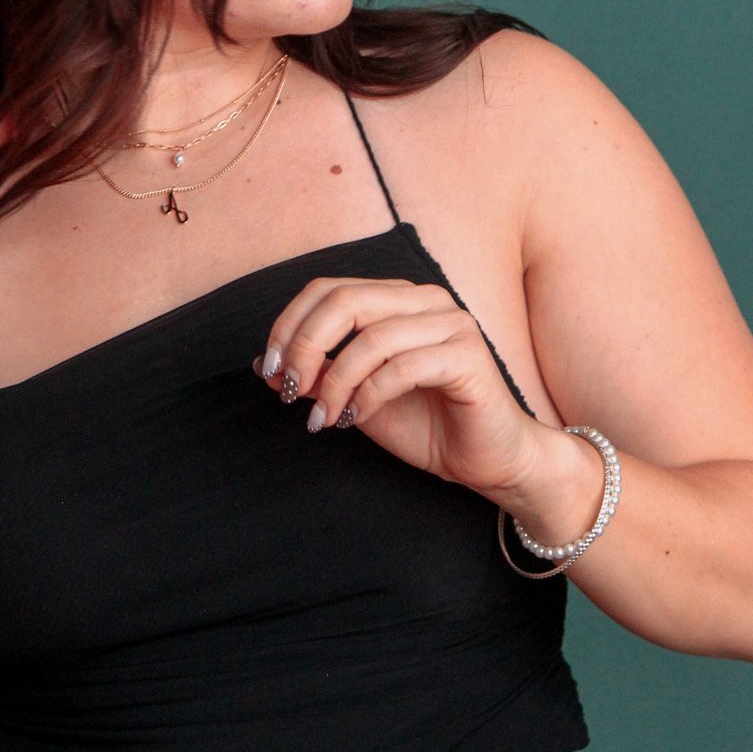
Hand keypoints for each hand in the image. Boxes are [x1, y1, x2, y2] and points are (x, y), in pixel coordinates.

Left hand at [253, 275, 542, 501]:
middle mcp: (425, 299)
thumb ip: (317, 376)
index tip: (271, 368)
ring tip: (324, 418)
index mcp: (397, 298)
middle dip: (307, 346)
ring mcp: (451, 323)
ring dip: (335, 381)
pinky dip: (369, 395)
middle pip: (345, 302)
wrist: (487, 462)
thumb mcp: (355, 398)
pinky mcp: (468, 356)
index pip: (328, 289)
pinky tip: (356, 418)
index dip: (290, 325)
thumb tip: (264, 362)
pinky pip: (403, 367)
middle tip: (288, 389)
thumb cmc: (425, 425)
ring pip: (372, 337)